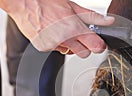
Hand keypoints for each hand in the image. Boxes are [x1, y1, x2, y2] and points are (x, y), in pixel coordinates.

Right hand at [0, 0, 114, 57]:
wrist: (23, 3)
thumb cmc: (46, 2)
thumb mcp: (72, 6)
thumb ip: (92, 17)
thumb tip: (109, 21)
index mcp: (74, 28)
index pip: (96, 46)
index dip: (99, 45)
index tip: (98, 42)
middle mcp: (65, 39)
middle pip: (85, 54)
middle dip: (86, 47)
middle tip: (80, 35)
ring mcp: (53, 45)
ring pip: (70, 52)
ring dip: (71, 45)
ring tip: (63, 30)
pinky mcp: (44, 48)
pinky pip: (57, 50)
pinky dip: (57, 44)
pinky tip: (52, 32)